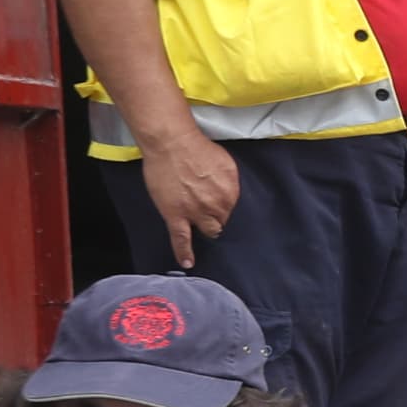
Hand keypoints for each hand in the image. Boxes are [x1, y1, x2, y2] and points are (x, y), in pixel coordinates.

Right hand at [140, 133, 240, 268]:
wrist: (171, 143)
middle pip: (223, 222)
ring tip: (203, 227)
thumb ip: (230, 182)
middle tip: (211, 213)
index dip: (227, 209)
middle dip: (219, 219)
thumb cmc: (197, 148)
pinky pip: (181, 239)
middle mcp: (217, 206)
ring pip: (208, 230)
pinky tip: (188, 263)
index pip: (234, 210)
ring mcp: (196, 213)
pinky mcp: (176, 215)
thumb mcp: (226, 164)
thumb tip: (229, 193)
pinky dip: (184, 252)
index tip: (223, 209)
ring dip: (207, 228)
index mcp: (231, 193)